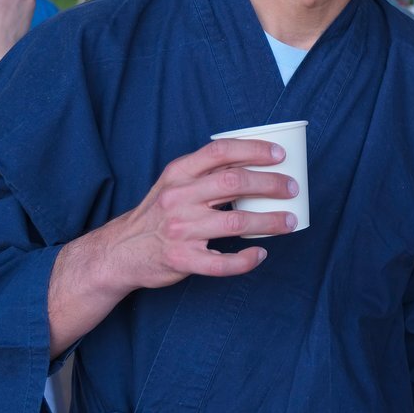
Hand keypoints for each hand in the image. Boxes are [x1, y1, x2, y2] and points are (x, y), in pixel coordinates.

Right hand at [103, 138, 301, 291]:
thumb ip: (205, 172)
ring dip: (270, 222)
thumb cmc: (158, 213)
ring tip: (290, 221)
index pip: (220, 151)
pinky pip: (222, 262)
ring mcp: (180, 230)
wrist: (121, 251)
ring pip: (235, 222)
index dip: (254, 150)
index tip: (280, 155)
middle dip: (271, 184)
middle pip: (234, 183)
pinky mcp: (182, 260)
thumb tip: (254, 161)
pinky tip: (260, 254)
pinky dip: (245, 260)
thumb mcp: (173, 183)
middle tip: (292, 188)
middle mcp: (178, 198)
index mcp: (178, 173)